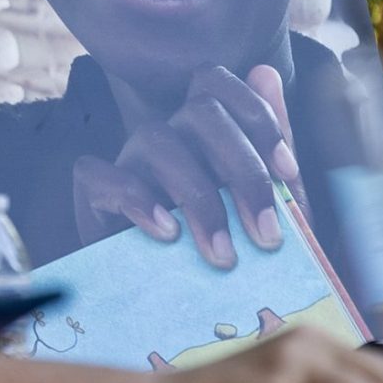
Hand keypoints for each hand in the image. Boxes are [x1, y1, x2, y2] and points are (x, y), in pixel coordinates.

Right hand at [72, 64, 312, 269]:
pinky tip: (167, 234)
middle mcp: (166, 135)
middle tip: (266, 237)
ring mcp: (128, 161)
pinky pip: (99, 174)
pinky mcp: (93, 195)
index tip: (289, 174)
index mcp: (204, 130)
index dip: (258, 117)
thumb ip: (270, 147)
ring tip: (223, 255)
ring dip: (199, 198)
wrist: (187, 311)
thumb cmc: (227, 252)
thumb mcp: (263, 208)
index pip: (219, 84)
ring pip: (156, 138)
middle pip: (201, 112)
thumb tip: (267, 71)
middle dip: (243, 172)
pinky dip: (135, 200)